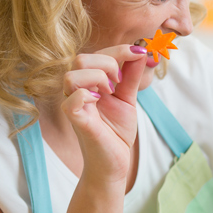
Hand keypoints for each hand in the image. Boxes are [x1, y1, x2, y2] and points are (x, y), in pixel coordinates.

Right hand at [60, 45, 147, 179]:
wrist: (115, 162)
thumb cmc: (116, 131)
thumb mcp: (128, 98)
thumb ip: (131, 75)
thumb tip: (141, 51)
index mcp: (88, 83)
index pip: (96, 53)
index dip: (119, 50)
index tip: (139, 54)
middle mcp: (77, 91)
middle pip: (81, 59)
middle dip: (108, 63)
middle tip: (120, 82)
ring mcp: (74, 105)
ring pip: (72, 75)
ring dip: (98, 78)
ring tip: (110, 93)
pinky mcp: (76, 121)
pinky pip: (71, 100)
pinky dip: (88, 95)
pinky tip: (100, 101)